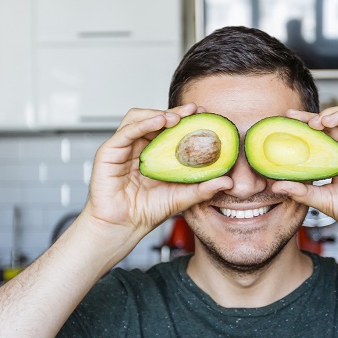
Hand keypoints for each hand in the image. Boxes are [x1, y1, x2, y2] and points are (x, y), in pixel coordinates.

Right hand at [80, 103, 232, 243]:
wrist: (123, 228)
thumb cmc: (147, 211)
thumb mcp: (182, 197)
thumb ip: (204, 188)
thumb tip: (229, 181)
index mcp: (154, 153)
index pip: (170, 128)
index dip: (186, 119)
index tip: (205, 115)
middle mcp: (138, 146)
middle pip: (155, 118)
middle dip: (176, 112)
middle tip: (195, 110)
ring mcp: (122, 147)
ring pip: (138, 117)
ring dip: (158, 113)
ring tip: (177, 117)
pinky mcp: (109, 152)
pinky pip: (126, 131)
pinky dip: (143, 123)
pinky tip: (159, 122)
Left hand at [272, 106, 337, 248]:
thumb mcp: (322, 200)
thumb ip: (301, 190)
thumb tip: (277, 185)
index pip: (320, 137)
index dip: (303, 129)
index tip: (285, 125)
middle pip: (331, 124)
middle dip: (309, 117)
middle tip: (290, 116)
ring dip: (327, 114)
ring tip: (311, 122)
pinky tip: (327, 121)